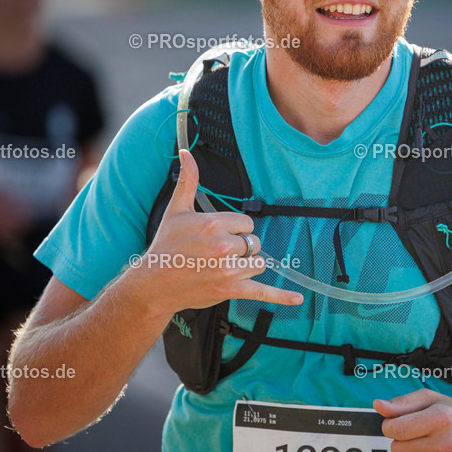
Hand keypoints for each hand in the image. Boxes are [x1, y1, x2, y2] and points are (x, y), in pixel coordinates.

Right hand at [128, 150, 302, 316]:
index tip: (218, 236)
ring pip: (258, 263)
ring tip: (222, 267)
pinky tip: (298, 299)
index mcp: (214, 224)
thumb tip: (186, 152)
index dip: (235, 229)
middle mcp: (223, 247)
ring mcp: (228, 271)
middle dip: (241, 248)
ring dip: (246, 265)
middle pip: (254, 243)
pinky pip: (263, 292)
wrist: (153, 283)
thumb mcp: (177, 210)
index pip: (247, 223)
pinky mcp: (230, 291)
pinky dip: (282, 296)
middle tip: (216, 254)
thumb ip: (188, 180)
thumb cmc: (165, 246)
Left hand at [374, 389, 451, 451]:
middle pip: (397, 450)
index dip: (388, 426)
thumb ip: (402, 403)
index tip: (395, 424)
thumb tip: (378, 406)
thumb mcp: (430, 399)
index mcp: (439, 417)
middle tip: (413, 435)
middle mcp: (444, 442)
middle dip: (399, 441)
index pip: (395, 429)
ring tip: (422, 446)